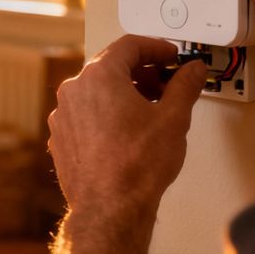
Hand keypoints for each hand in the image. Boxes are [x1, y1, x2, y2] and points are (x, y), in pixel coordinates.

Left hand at [48, 36, 206, 221]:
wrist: (109, 208)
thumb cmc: (137, 165)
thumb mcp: (173, 118)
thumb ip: (184, 86)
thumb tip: (193, 71)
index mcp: (98, 76)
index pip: (129, 45)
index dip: (156, 47)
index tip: (172, 56)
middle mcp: (74, 91)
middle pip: (110, 66)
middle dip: (142, 71)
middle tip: (166, 83)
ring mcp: (63, 116)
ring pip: (96, 92)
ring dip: (124, 93)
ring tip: (150, 110)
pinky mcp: (61, 138)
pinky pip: (85, 114)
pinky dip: (106, 114)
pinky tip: (127, 131)